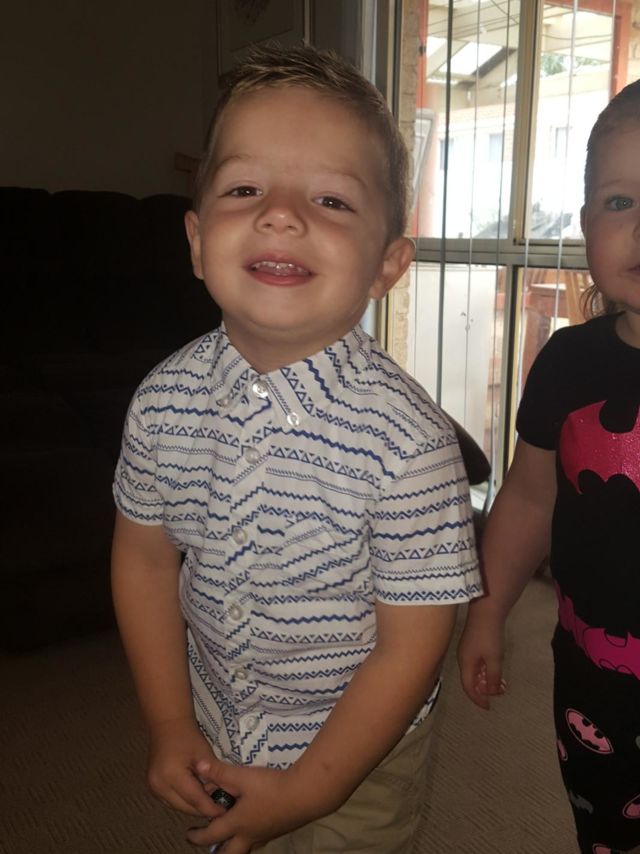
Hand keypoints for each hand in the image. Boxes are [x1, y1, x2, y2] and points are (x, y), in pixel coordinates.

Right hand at [147, 717, 223, 818]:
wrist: (167, 724)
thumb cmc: (188, 735)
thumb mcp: (204, 754)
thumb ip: (214, 776)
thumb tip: (227, 794)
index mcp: (172, 775)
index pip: (195, 799)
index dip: (211, 807)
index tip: (225, 812)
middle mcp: (159, 785)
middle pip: (184, 806)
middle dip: (202, 809)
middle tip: (220, 808)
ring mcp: (153, 787)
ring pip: (177, 806)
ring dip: (193, 806)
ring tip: (210, 801)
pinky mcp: (152, 786)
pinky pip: (171, 800)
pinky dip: (184, 800)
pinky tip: (197, 795)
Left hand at [185, 762, 319, 852]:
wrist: (304, 795)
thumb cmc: (271, 787)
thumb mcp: (243, 777)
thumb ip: (221, 772)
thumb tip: (198, 767)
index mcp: (237, 824)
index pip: (211, 835)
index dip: (197, 836)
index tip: (188, 833)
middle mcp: (249, 835)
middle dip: (215, 850)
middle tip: (205, 843)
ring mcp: (265, 835)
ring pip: (245, 848)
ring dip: (233, 844)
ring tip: (228, 834)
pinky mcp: (277, 830)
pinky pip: (257, 840)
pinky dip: (249, 836)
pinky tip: (253, 823)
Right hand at [457, 610, 506, 709]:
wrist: (486, 611)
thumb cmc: (489, 636)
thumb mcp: (494, 659)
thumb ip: (493, 677)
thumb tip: (491, 691)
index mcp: (466, 663)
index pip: (469, 687)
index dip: (478, 699)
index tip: (489, 707)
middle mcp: (463, 658)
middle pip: (471, 680)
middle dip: (484, 690)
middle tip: (500, 692)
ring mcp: (467, 650)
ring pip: (475, 672)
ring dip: (487, 680)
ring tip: (502, 683)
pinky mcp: (472, 644)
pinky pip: (477, 664)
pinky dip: (486, 671)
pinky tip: (496, 670)